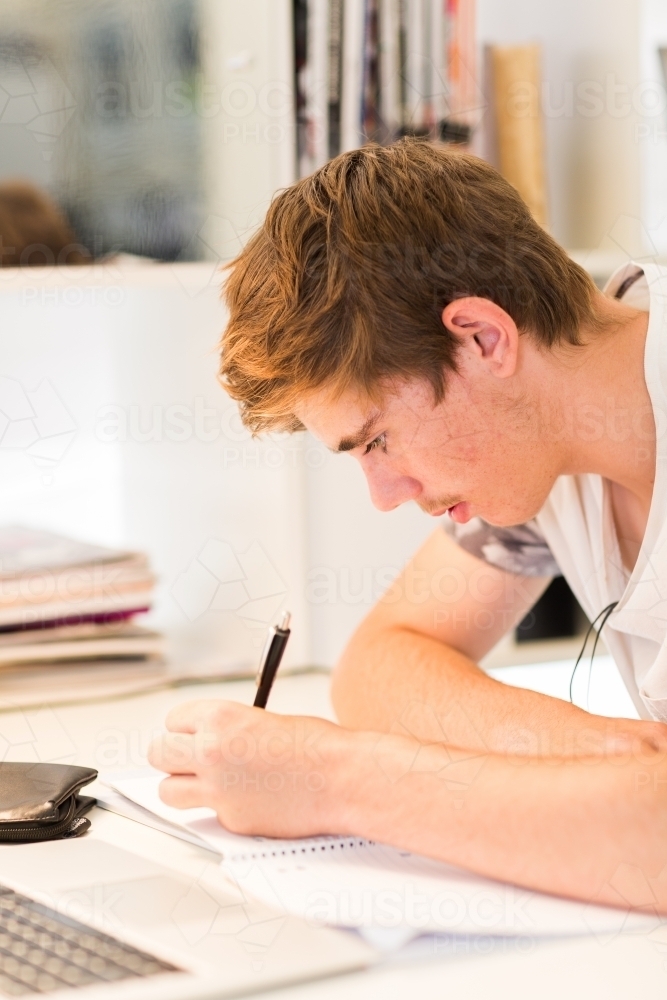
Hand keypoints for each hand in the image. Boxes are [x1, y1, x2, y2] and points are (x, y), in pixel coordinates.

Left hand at [147, 699, 354, 837]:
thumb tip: (208, 738)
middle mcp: (210, 753)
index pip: (173, 720)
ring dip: (183, 786)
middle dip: (172, 755)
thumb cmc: (316, 745)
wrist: (342, 778)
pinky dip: (221, 809)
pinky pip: (208, 815)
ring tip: (205, 783)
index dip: (186, 728)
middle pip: (158, 754)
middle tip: (188, 758)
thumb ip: (228, 728)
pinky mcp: (231, 821)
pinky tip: (246, 800)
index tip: (194, 733)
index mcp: (219, 719)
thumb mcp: (264, 718)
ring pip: (168, 791)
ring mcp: (217, 791)